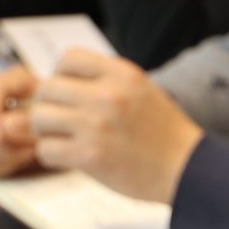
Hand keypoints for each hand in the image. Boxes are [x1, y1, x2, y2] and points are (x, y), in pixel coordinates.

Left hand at [27, 49, 204, 200]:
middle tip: (63, 123)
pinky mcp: (91, 156)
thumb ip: (103, 83)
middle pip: (48, 88)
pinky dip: (52, 156)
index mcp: (123, 74)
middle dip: (50, 106)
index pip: (68, 58)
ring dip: (46, 132)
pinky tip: (70, 158)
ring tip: (65, 140)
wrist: (188, 170)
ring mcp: (97, 125)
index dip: (62, 76)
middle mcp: (109, 95)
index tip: (71, 95)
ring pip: (40, 117)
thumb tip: (50, 84)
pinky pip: (46, 149)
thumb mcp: (140, 91)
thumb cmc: (162, 133)